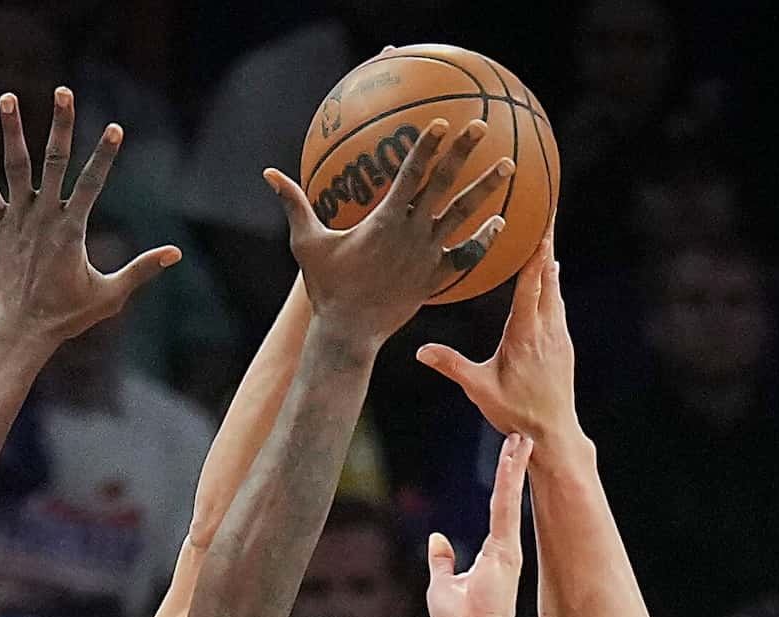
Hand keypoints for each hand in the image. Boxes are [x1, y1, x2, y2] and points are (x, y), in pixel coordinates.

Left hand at [0, 89, 180, 348]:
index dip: (105, 154)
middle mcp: (43, 217)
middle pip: (54, 161)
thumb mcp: (110, 296)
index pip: (92, 183)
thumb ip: (141, 270)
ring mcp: (17, 221)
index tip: (116, 128)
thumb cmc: (67, 317)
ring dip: (12, 131)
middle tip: (63, 91)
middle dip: (61, 124)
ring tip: (7, 97)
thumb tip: (175, 254)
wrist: (21, 332)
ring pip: (15, 167)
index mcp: (72, 229)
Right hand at [267, 117, 510, 347]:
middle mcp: (413, 233)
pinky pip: (466, 255)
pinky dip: (484, 239)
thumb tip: (269, 174)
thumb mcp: (307, 243)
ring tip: (509, 165)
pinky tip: (501, 222)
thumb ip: (294, 204)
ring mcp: (428, 255)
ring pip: (464, 215)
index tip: (442, 122)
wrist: (351, 332)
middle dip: (463, 152)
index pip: (410, 174)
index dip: (426, 146)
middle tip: (481, 124)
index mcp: (385, 220)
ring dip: (487, 188)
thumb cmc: (327, 286)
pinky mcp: (436, 277)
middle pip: (444, 184)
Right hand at [417, 238, 575, 445]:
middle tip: (548, 213)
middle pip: (548, 276)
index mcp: (524, 333)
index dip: (536, 251)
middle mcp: (546, 328)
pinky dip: (552, 284)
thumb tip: (421, 351)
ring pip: (555, 289)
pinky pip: (557, 304)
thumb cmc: (515, 412)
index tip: (542, 222)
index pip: (532, 283)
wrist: (554, 432)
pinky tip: (551, 277)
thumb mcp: (479, 389)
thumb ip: (452, 366)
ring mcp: (558, 335)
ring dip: (549, 261)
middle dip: (547, 243)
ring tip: (546, 235)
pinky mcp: (563, 344)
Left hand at [425, 432, 529, 616]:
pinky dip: (510, 480)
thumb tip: (438, 540)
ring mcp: (508, 546)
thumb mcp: (443, 585)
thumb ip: (442, 561)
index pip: (499, 509)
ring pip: (510, 497)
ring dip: (514, 467)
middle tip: (520, 436)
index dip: (504, 483)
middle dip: (514, 467)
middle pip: (508, 497)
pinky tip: (515, 458)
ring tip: (520, 438)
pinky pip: (506, 506)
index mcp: (495, 552)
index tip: (510, 458)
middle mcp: (506, 545)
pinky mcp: (507, 548)